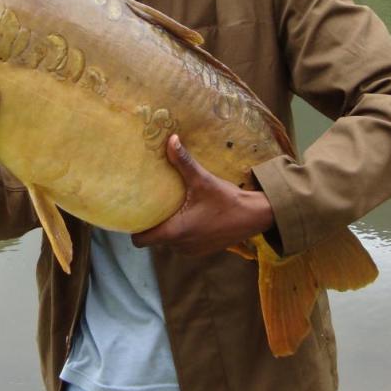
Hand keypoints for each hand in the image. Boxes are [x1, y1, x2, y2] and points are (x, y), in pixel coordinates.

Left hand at [132, 135, 275, 256]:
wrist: (255, 216)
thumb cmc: (227, 200)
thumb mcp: (203, 180)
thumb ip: (184, 162)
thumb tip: (171, 140)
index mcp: (175, 232)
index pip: (140, 240)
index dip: (134, 228)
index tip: (135, 212)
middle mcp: (180, 246)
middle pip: (154, 239)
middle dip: (153, 224)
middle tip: (153, 204)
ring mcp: (192, 250)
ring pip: (168, 242)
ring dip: (169, 228)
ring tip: (171, 208)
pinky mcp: (203, 250)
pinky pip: (183, 243)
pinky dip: (183, 232)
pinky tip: (189, 215)